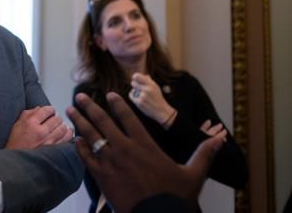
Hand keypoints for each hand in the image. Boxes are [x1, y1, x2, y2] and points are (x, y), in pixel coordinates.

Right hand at [5, 106, 72, 148]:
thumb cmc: (14, 143)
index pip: (47, 110)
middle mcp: (40, 132)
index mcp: (30, 123)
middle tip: (53, 121)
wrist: (15, 162)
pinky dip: (68, 134)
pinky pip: (66, 139)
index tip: (49, 112)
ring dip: (61, 126)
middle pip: (57, 119)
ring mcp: (48, 142)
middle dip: (55, 118)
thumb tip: (39, 108)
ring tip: (58, 127)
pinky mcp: (53, 150)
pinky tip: (66, 133)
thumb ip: (28, 114)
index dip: (49, 110)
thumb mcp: (17, 125)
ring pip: (63, 128)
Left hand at [67, 92, 223, 212]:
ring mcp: (111, 162)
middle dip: (90, 106)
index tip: (108, 94)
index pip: (128, 117)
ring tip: (70, 109)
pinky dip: (80, 147)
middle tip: (79, 95)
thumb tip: (220, 139)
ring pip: (91, 136)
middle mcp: (125, 148)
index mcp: (145, 144)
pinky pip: (87, 158)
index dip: (117, 104)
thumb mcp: (193, 174)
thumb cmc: (175, 197)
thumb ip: (204, 154)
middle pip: (103, 121)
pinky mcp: (102, 177)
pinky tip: (75, 139)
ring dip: (80, 121)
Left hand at [129, 73, 175, 126]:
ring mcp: (142, 96)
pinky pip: (131, 96)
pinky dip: (133, 97)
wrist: (162, 111)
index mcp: (151, 84)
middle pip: (133, 83)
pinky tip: (138, 99)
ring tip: (142, 96)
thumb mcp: (156, 88)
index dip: (135, 77)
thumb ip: (149, 81)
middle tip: (138, 88)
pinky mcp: (139, 102)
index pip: (136, 76)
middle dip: (134, 85)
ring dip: (135, 92)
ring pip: (132, 90)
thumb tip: (144, 75)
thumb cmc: (158, 98)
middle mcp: (147, 89)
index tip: (136, 80)